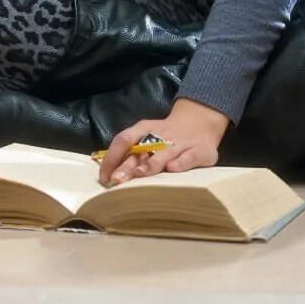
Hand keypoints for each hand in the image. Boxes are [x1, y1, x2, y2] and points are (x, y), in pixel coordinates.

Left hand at [97, 98, 229, 186]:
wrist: (200, 122)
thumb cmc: (166, 136)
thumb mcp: (147, 138)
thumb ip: (130, 154)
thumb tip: (107, 174)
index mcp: (144, 129)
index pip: (123, 140)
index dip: (111, 158)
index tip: (104, 177)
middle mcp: (160, 135)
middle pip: (141, 150)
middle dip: (127, 166)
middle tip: (117, 181)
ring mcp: (180, 143)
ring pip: (163, 153)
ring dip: (151, 163)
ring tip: (140, 174)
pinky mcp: (198, 151)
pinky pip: (188, 157)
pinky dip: (180, 163)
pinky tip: (171, 169)